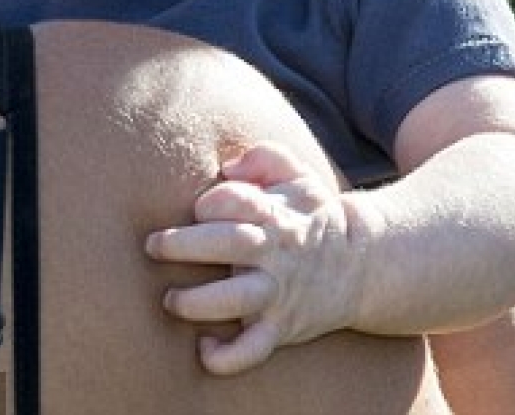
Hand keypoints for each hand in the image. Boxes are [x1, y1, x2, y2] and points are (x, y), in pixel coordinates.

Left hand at [145, 142, 361, 374]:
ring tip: (171, 300)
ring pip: (235, 300)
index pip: (234, 200)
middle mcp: (275, 252)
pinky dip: (226, 357)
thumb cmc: (312, 215)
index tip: (199, 209)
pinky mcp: (282, 328)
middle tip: (153, 246)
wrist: (361, 264)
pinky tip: (205, 347)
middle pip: (228, 243)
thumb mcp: (297, 174)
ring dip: (197, 302)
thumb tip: (227, 167)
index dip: (209, 202)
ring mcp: (278, 293)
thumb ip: (263, 156)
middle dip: (184, 245)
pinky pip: (252, 351)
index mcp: (275, 213)